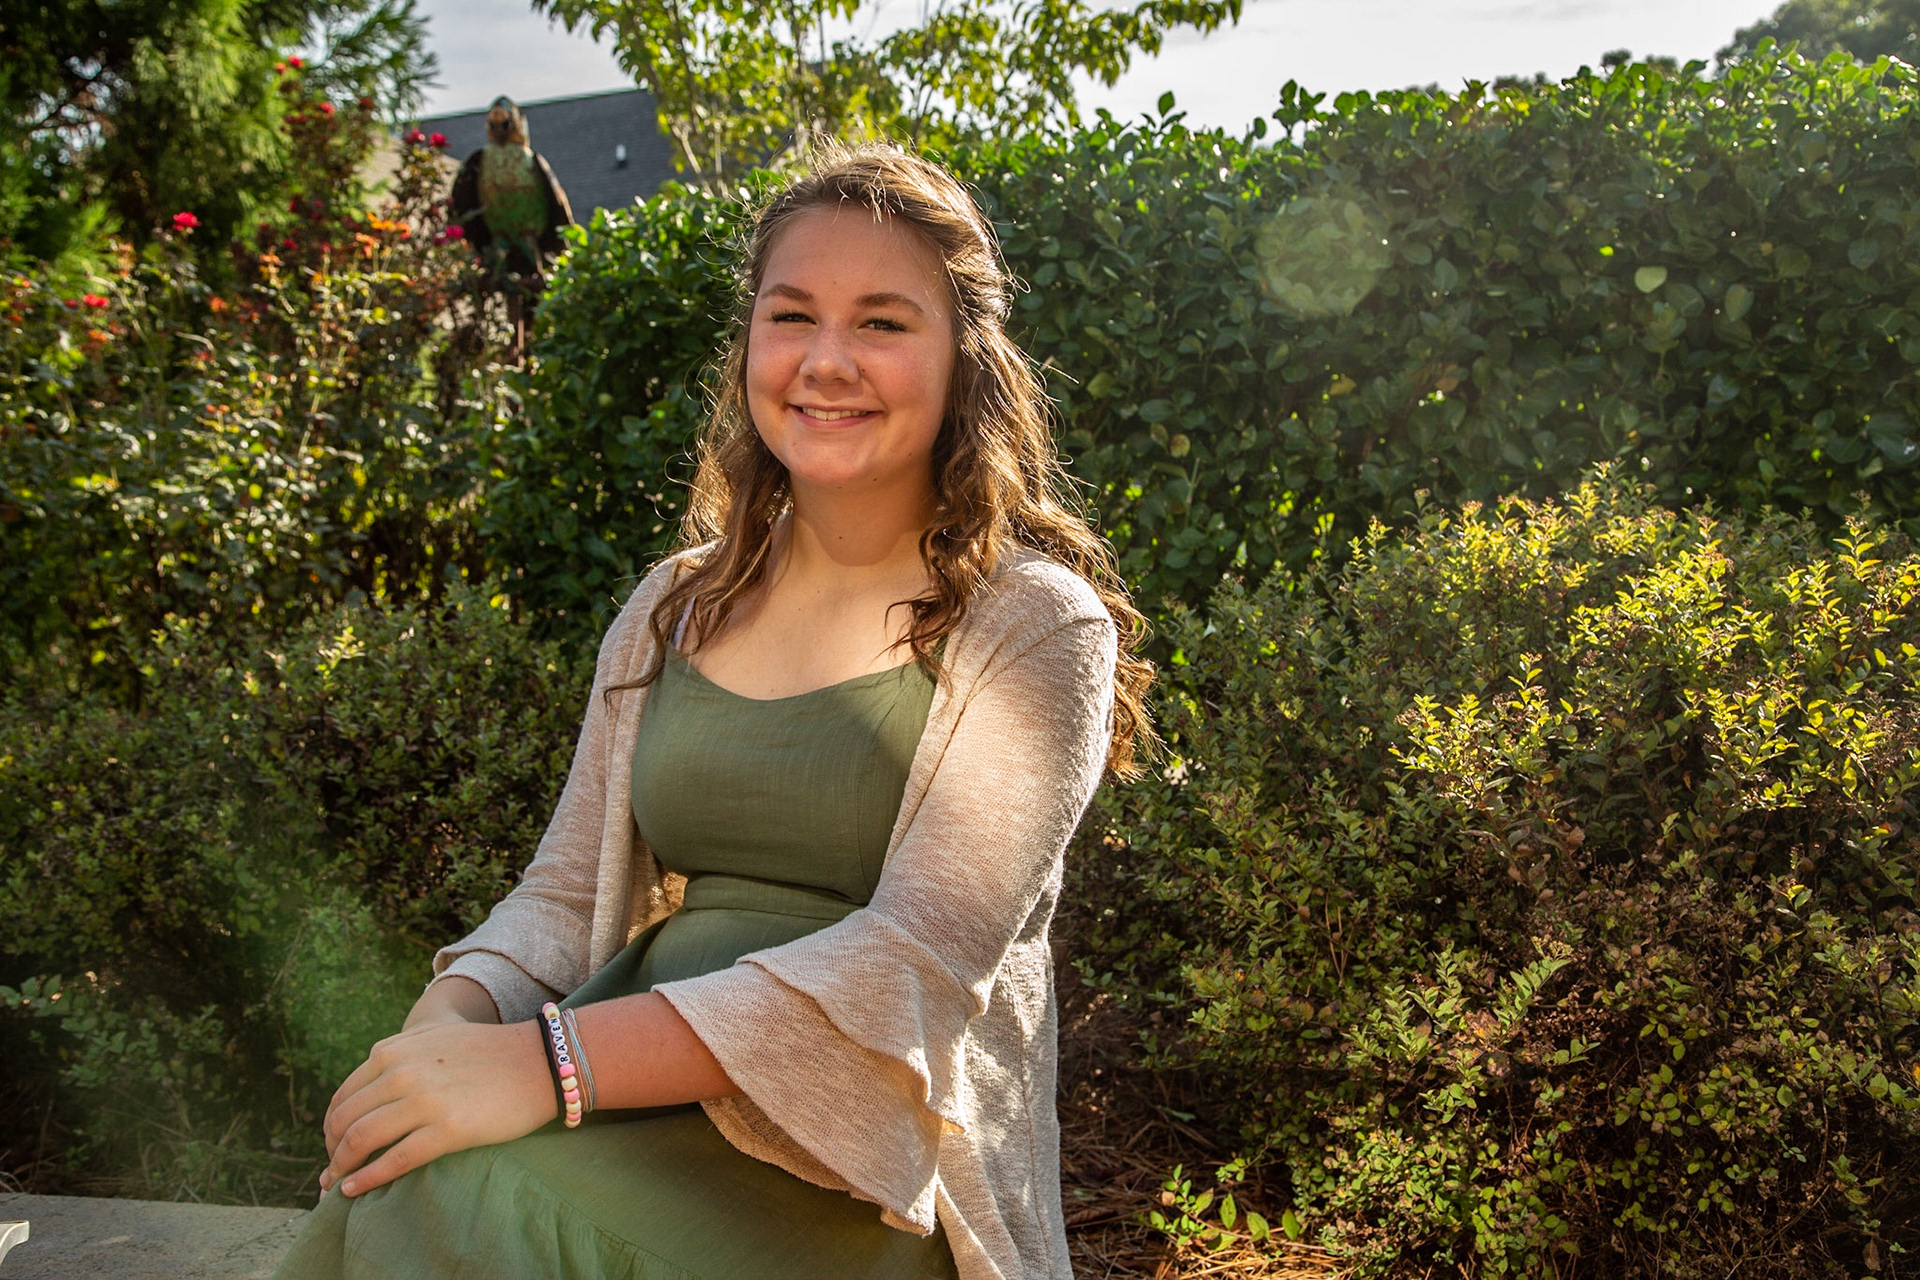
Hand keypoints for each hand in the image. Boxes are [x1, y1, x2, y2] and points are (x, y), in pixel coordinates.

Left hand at [319, 1019, 554, 1196]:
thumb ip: (398, 1052)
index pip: (343, 1096)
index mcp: (393, 1051)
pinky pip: (394, 1161)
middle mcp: (401, 1072)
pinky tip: (354, 1191)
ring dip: (340, 1168)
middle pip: (345, 1121)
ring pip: (360, 1140)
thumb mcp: (435, 1036)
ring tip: (337, 1184)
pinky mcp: (448, 1130)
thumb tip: (364, 1089)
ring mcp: (424, 1101)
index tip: (334, 1146)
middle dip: (332, 1151)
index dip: (331, 1127)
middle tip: (333, 1170)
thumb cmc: (489, 1052)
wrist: (539, 1061)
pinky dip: (366, 1179)